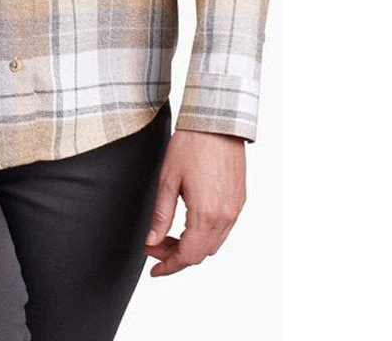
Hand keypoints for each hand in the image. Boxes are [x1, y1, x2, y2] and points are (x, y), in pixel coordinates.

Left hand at [144, 129, 246, 276]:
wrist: (216, 122)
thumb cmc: (192, 144)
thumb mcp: (168, 180)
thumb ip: (161, 215)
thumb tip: (152, 240)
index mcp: (206, 214)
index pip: (187, 255)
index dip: (169, 265)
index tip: (155, 269)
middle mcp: (226, 216)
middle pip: (201, 253)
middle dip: (177, 255)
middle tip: (155, 246)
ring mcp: (235, 209)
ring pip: (214, 243)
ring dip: (192, 245)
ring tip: (169, 234)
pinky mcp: (240, 200)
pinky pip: (224, 228)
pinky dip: (206, 233)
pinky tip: (189, 222)